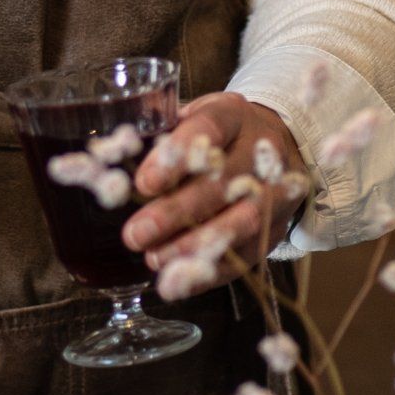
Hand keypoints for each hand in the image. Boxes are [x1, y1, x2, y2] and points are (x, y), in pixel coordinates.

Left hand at [126, 93, 307, 298]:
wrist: (278, 144)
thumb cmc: (217, 135)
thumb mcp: (192, 117)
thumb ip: (159, 131)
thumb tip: (115, 150)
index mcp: (232, 115)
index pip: (208, 130)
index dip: (177, 157)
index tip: (144, 184)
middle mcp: (261, 151)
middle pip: (223, 183)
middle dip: (176, 212)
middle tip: (136, 234)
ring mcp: (276, 191)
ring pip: (242, 222)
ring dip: (195, 245)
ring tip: (155, 259)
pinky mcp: (277, 226)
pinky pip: (248, 253)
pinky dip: (212, 270)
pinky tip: (180, 279)